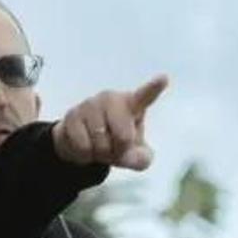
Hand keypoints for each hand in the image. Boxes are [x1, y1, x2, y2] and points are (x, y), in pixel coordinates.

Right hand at [52, 74, 168, 170]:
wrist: (84, 144)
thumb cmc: (116, 142)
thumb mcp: (134, 156)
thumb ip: (141, 158)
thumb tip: (132, 155)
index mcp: (131, 104)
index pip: (144, 96)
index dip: (153, 88)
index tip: (164, 79)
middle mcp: (111, 99)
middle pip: (123, 136)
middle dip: (119, 149)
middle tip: (114, 146)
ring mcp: (90, 104)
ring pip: (101, 142)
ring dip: (101, 153)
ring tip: (98, 145)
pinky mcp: (72, 115)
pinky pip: (83, 145)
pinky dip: (85, 154)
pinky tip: (85, 145)